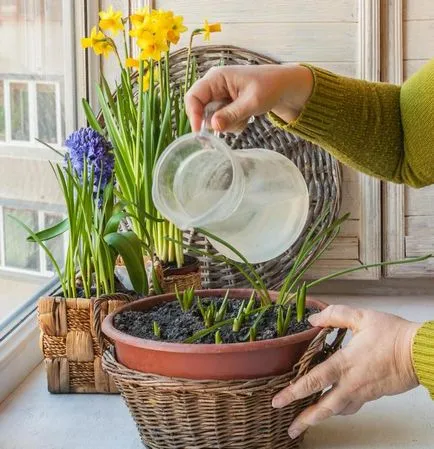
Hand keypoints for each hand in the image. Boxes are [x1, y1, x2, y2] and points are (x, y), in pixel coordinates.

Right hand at [184, 64, 312, 132]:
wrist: (285, 88)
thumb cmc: (270, 86)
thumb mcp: (252, 102)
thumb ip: (232, 114)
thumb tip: (213, 126)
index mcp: (216, 77)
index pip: (193, 96)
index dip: (193, 115)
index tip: (199, 132)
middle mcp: (214, 86)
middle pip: (200, 110)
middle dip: (215, 121)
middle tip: (233, 124)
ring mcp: (219, 97)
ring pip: (211, 119)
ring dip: (226, 124)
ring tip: (245, 118)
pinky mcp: (225, 106)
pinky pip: (221, 122)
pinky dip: (232, 125)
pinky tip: (245, 118)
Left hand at [272, 305, 420, 439]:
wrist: (419, 352)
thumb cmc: (392, 334)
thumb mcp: (361, 317)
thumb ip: (335, 315)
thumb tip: (313, 319)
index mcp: (345, 362)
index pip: (314, 380)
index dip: (294, 391)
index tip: (278, 401)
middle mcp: (351, 382)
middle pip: (324, 407)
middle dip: (304, 419)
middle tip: (290, 428)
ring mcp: (362, 392)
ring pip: (337, 411)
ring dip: (320, 418)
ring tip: (305, 422)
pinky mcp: (371, 395)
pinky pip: (351, 407)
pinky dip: (338, 410)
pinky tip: (332, 408)